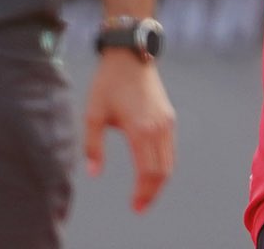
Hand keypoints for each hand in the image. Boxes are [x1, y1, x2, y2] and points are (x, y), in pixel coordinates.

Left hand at [83, 54, 176, 211]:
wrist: (131, 56)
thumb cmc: (108, 83)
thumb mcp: (93, 113)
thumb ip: (93, 146)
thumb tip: (94, 173)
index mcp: (140, 129)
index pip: (148, 171)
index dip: (143, 193)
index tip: (134, 207)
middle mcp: (158, 128)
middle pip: (163, 171)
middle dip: (152, 193)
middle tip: (139, 207)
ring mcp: (167, 122)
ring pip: (170, 162)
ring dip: (159, 182)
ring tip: (145, 195)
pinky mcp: (168, 118)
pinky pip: (170, 150)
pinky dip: (164, 166)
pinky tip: (151, 173)